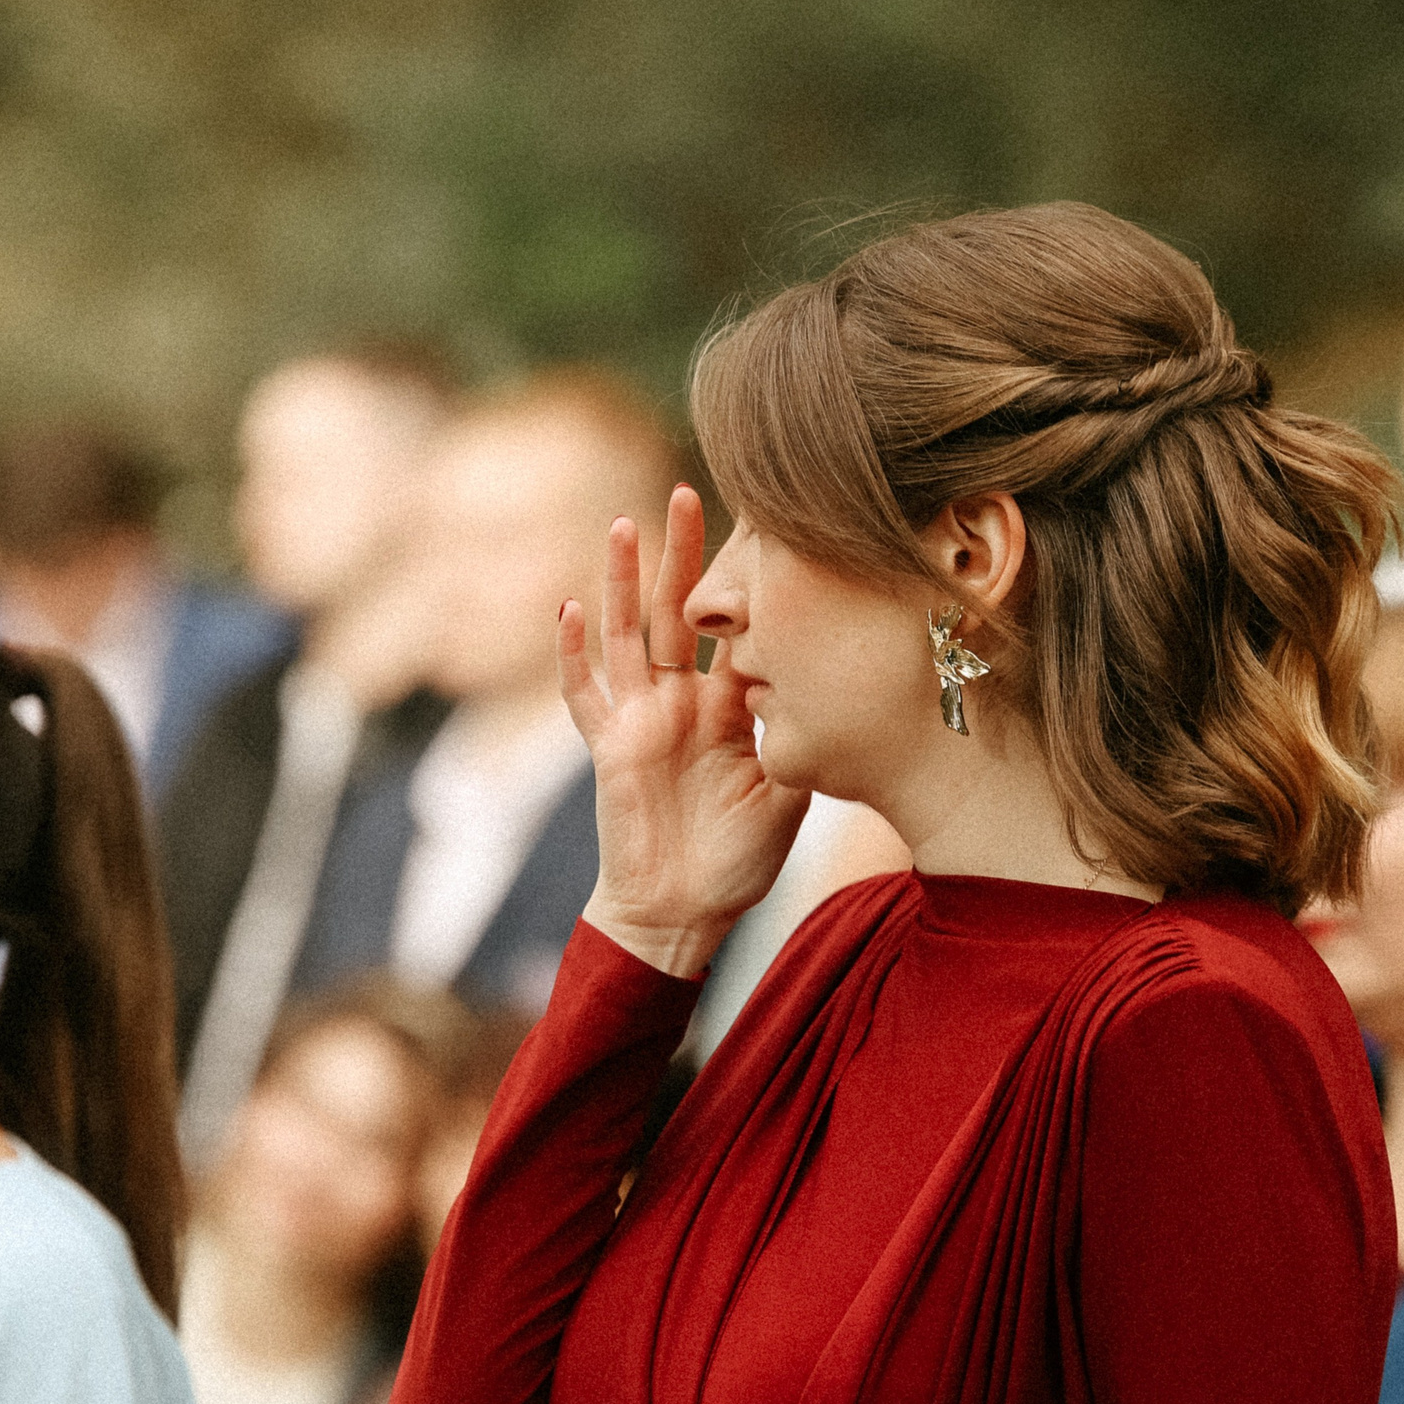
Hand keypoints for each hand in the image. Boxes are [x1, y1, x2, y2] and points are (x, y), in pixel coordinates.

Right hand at [560, 486, 810, 976]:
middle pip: (678, 610)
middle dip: (683, 553)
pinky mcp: (609, 746)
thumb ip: (800, 742)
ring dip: (621, 581)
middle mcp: (680, 700)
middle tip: (689, 490)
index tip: (761, 523)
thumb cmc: (738, 860)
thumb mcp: (788, 795)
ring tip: (622, 525)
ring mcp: (640, 719)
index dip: (744, 581)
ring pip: (627, 636)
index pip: (734, 627)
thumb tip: (836, 691)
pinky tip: (567, 610)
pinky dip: (572, 654)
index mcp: (726, 705)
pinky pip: (585, 694)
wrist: (684, 912)